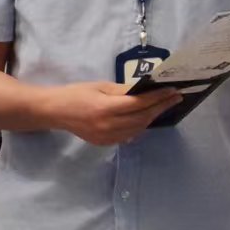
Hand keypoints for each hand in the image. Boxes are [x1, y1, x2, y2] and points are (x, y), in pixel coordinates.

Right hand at [47, 81, 182, 146]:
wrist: (54, 112)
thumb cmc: (76, 94)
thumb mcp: (100, 86)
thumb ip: (123, 90)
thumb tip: (145, 90)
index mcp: (105, 108)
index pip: (139, 103)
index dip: (157, 97)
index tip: (172, 90)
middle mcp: (107, 125)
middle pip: (142, 118)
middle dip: (160, 107)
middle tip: (174, 98)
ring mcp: (106, 137)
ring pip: (137, 129)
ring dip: (152, 117)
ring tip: (162, 107)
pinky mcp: (104, 143)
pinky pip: (128, 136)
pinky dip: (139, 127)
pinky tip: (145, 118)